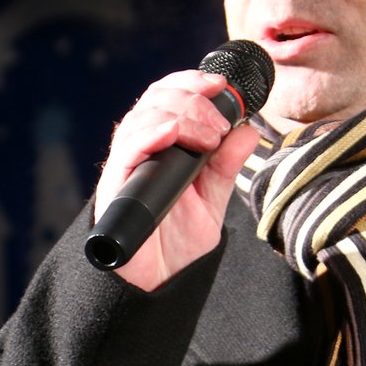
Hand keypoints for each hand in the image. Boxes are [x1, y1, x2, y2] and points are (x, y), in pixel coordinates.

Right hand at [94, 69, 261, 291]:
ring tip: (209, 137)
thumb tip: (249, 131)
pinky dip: (150, 135)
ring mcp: (126, 166)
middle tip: (220, 125)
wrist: (158, 284)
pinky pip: (126, 150)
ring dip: (180, 116)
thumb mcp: (212, 198)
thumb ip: (226, 166)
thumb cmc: (175, 242)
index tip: (220, 85)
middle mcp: (140, 149)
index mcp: (160, 145)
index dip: (190, 81)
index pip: (167, 95)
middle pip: (155, 99)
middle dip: (192, 98)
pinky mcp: (116, 187)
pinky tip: (171, 134)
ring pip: (142, 117)